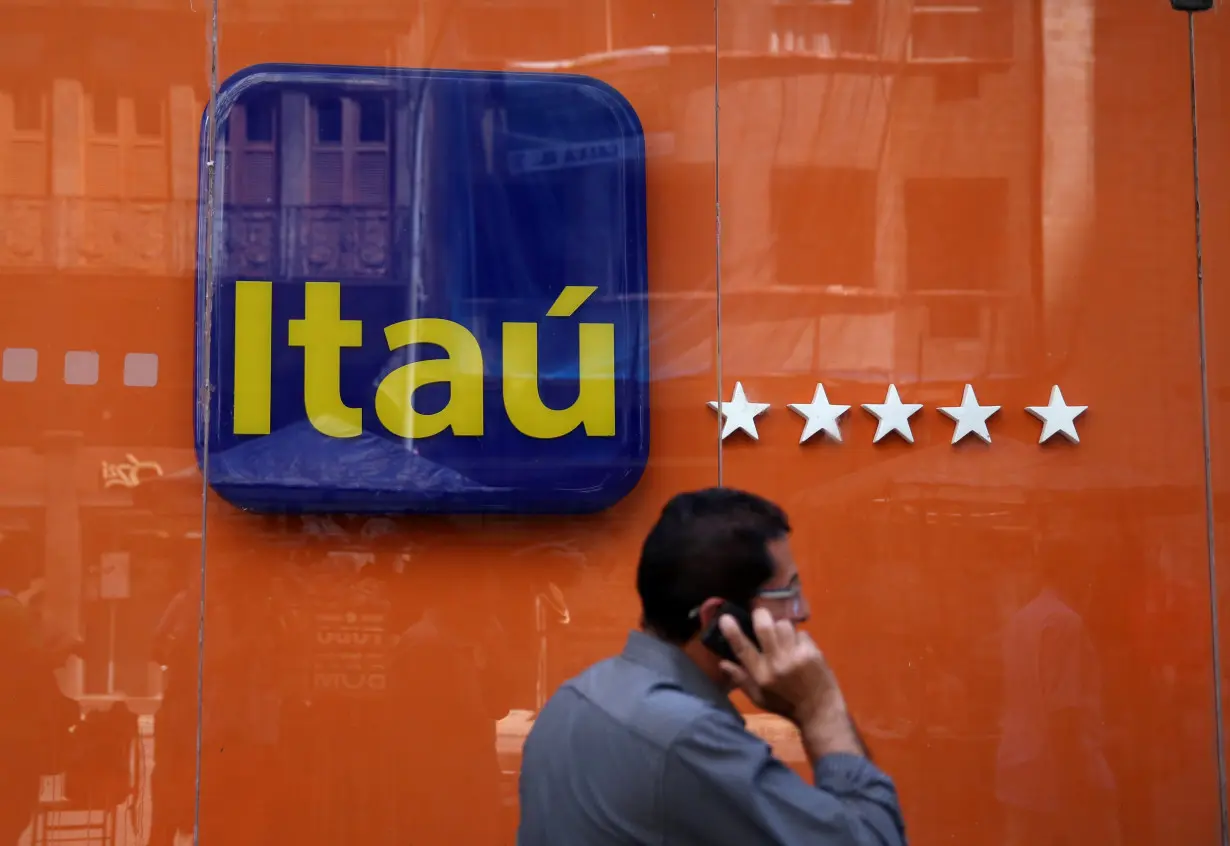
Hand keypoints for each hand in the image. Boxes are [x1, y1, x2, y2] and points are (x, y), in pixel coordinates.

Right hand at [719, 608, 860, 758]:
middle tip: (760, 614)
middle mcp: (777, 663)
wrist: (819, 711)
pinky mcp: (813, 653)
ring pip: (784, 625)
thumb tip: (723, 663)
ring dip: (782, 627)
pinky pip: (802, 633)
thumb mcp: (759, 698)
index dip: (732, 632)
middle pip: (765, 627)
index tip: (725, 618)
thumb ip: (741, 679)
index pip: (743, 649)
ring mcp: (796, 656)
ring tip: (783, 636)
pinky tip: (800, 648)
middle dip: (761, 615)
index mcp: (761, 675)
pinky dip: (799, 637)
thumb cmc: (785, 705)